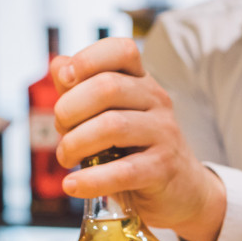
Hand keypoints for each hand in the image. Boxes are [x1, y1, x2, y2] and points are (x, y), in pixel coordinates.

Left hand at [50, 38, 226, 240]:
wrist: (182, 190)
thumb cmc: (136, 149)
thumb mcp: (110, 114)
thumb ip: (82, 90)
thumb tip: (59, 65)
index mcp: (142, 82)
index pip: (121, 50)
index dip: (87, 59)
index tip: (65, 80)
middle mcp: (156, 101)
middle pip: (107, 87)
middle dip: (69, 109)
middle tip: (61, 130)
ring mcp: (164, 133)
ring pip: (112, 126)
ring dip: (75, 144)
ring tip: (66, 158)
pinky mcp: (163, 168)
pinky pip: (122, 171)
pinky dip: (90, 180)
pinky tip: (73, 185)